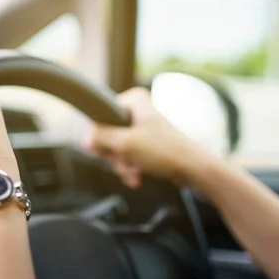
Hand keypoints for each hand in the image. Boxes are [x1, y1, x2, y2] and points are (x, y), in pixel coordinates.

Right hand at [85, 87, 213, 187]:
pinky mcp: (146, 143)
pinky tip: (137, 177)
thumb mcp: (126, 144)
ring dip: (122, 164)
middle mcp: (137, 110)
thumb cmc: (165, 151)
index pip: (101, 115)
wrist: (192, 169)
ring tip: (134, 173)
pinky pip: (128, 155)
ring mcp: (141, 127)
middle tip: (124, 162)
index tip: (108, 149)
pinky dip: (130, 168)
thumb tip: (85, 138)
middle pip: (108, 134)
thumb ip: (102, 139)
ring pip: (117, 148)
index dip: (101, 136)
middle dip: (115, 155)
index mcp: (133, 101)